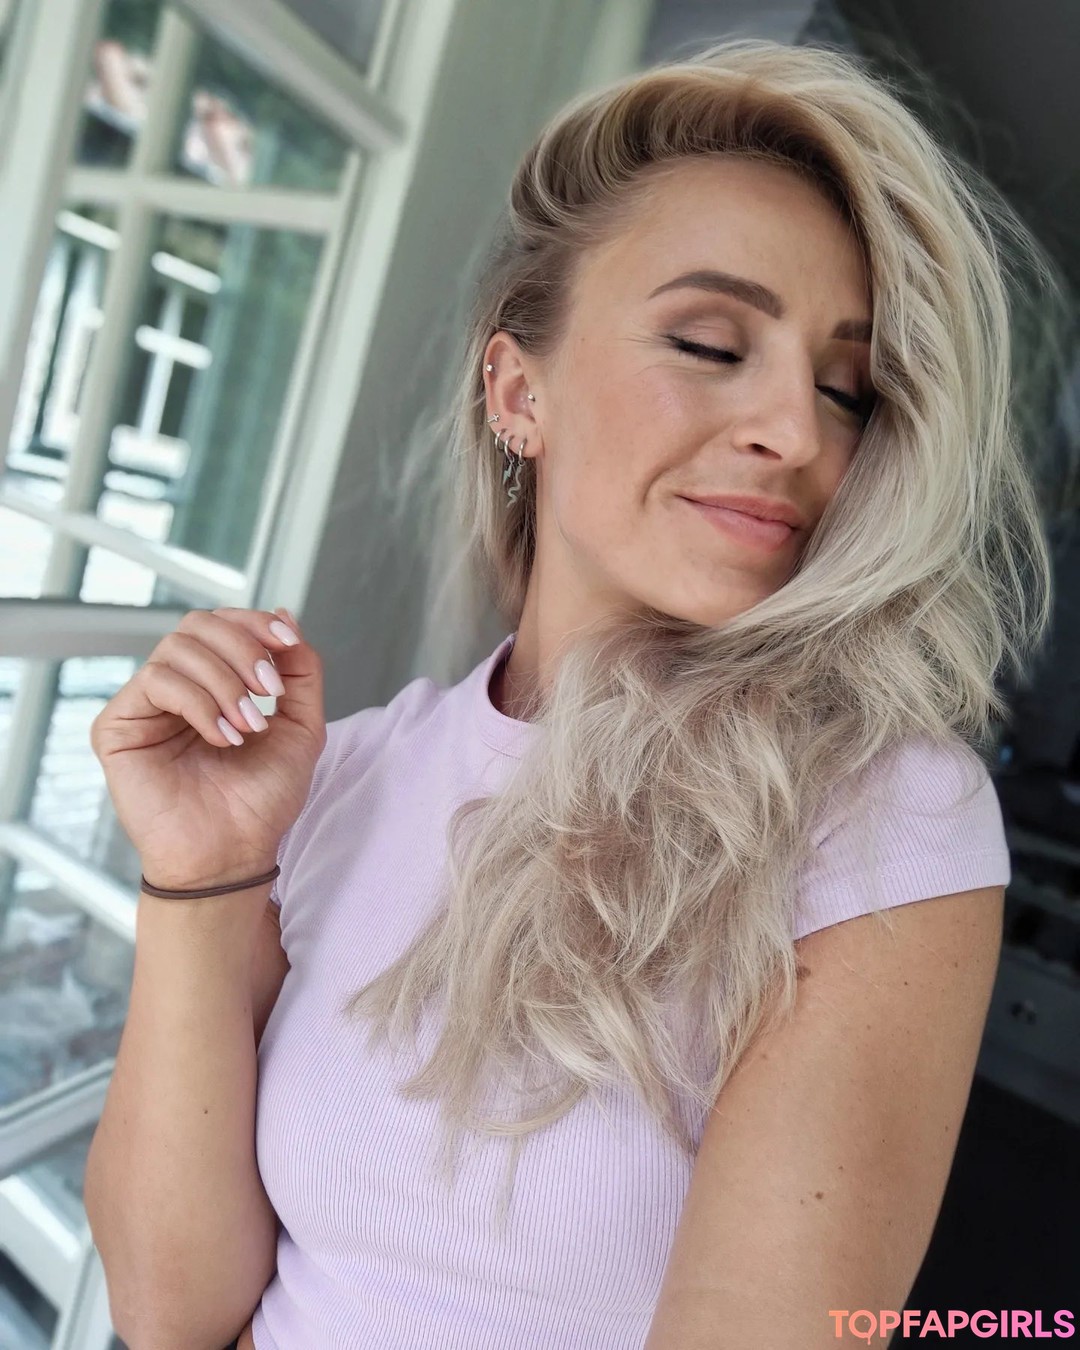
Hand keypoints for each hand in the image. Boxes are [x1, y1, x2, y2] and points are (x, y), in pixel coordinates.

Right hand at [90, 607, 325, 889]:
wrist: (235, 854)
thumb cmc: (263, 801)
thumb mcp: (303, 726)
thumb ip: (300, 671)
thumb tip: (284, 614)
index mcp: (214, 684)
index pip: (223, 625)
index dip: (254, 623)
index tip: (286, 641)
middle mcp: (176, 689)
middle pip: (197, 624)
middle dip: (242, 648)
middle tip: (268, 691)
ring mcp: (145, 706)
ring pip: (177, 647)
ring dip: (224, 682)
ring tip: (248, 727)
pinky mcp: (118, 727)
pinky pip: (156, 681)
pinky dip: (199, 703)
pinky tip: (221, 739)